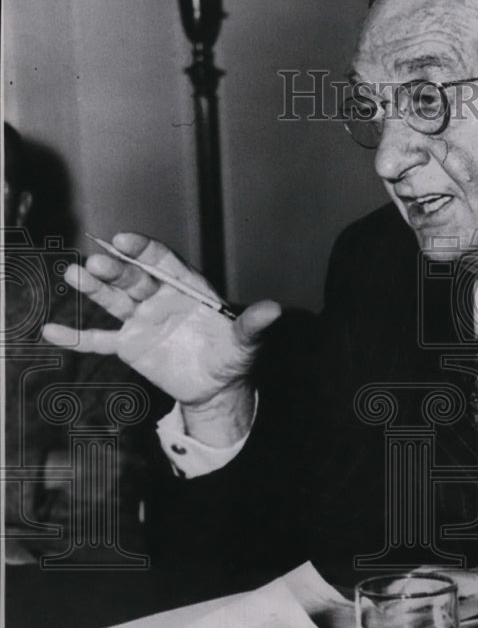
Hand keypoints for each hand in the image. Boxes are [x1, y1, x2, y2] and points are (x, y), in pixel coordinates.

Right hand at [42, 233, 280, 443]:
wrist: (217, 387)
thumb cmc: (232, 356)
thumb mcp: (245, 342)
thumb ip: (253, 325)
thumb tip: (275, 310)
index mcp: (187, 288)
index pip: (162, 262)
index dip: (143, 250)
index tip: (124, 240)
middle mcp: (160, 297)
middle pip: (134, 278)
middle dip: (116, 269)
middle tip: (96, 262)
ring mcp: (142, 319)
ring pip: (114, 300)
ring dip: (94, 288)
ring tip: (73, 274)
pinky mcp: (130, 345)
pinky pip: (100, 340)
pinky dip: (77, 337)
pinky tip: (53, 331)